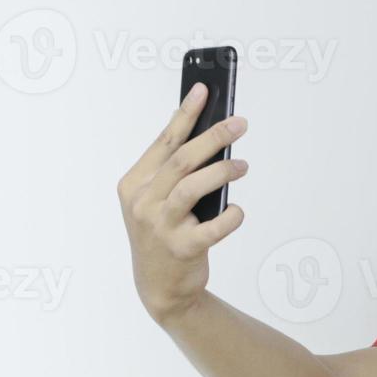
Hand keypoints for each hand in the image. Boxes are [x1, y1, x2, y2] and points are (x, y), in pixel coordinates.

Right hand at [117, 82, 248, 325]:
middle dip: (213, 137)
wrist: (160, 286)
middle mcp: (143, 202)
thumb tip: (212, 137)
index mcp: (134, 184)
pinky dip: (230, 217)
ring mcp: (159, 226)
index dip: (185, 114)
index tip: (203, 90)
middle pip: (181, 160)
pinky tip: (238, 211)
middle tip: (239, 124)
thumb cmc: (165, 233)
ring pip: (193, 187)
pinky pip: (212, 228)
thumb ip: (176, 172)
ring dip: (222, 171)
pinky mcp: (181, 248)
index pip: (164, 142)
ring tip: (242, 165)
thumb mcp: (158, 200)